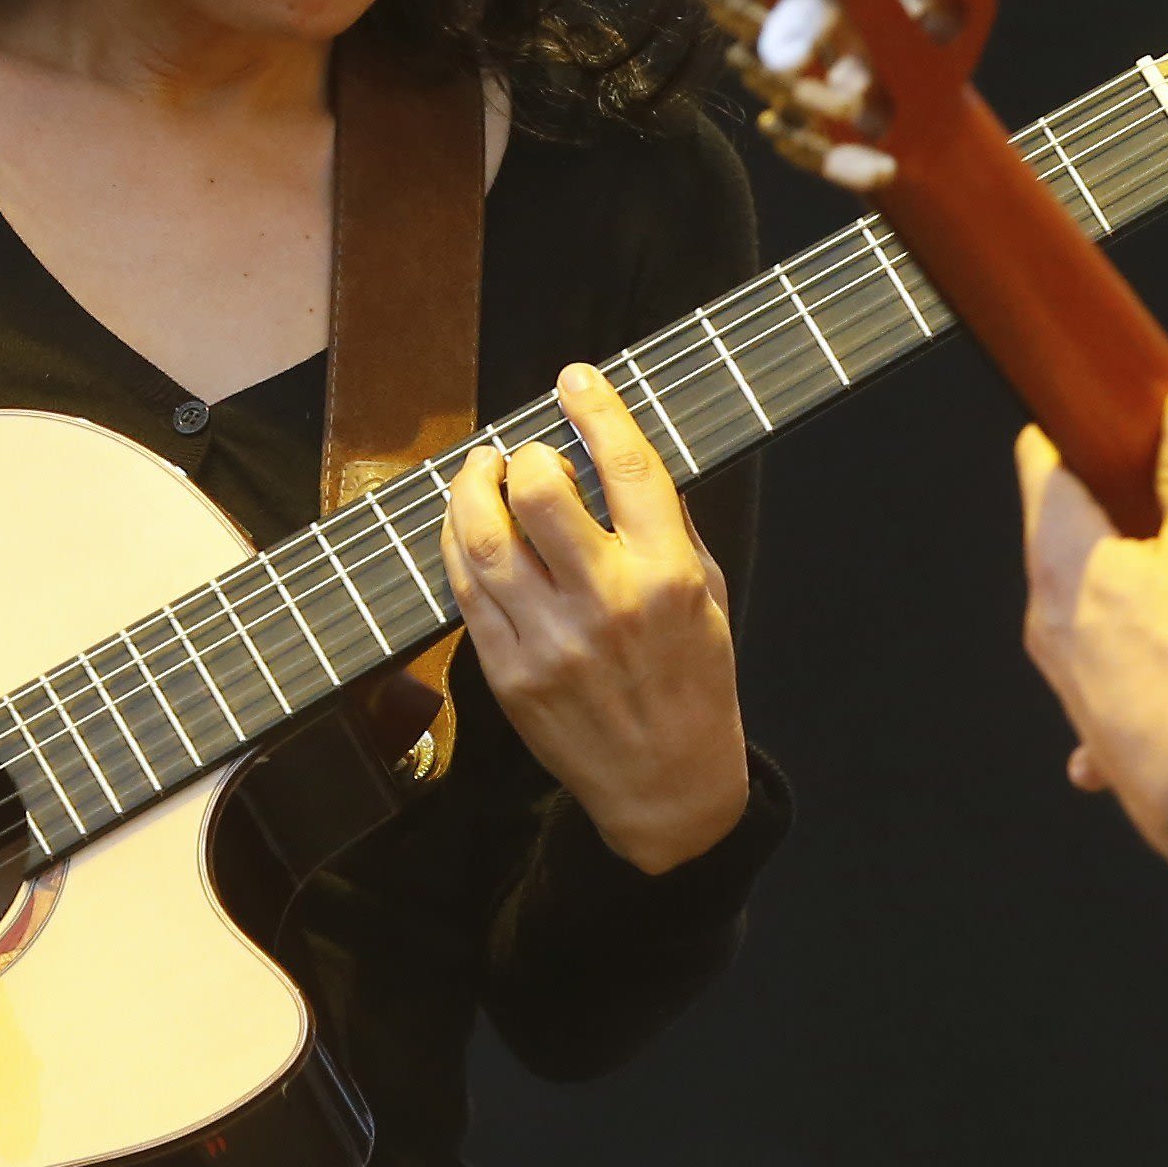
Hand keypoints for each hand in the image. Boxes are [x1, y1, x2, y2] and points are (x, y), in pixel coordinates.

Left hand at [441, 365, 752, 872]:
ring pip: (485, 537)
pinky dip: (459, 543)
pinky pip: (465, 589)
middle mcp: (607, 602)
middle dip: (525, 455)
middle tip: (526, 454)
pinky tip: (470, 526)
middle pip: (539, 492)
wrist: (666, 786)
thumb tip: (616, 458)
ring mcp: (549, 640)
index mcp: (667, 576)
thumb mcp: (708, 595)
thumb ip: (667, 527)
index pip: (626, 468)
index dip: (596, 410)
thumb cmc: (694, 683)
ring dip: (473, 488)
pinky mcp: (508, 672)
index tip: (576, 380)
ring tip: (481, 471)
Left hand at [1017, 381, 1167, 866]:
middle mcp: (1047, 618)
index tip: (1086, 418)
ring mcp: (1066, 679)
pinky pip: (1109, 685)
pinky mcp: (1096, 729)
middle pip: (1060, 540)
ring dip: (1119, 589)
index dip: (1065, 434)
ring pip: (1083, 612)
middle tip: (1151, 488)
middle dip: (1101, 510)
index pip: (1042, 469)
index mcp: (1063, 558)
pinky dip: (1135, 669)